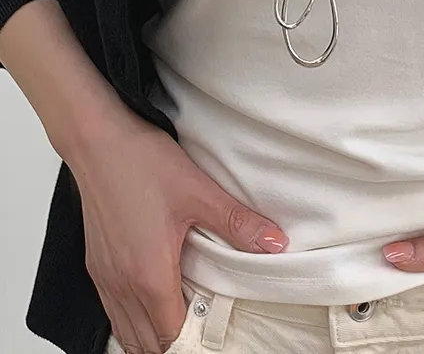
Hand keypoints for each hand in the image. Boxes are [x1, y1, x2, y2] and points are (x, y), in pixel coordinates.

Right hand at [67, 102, 287, 353]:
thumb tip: (275, 243)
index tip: (218, 336)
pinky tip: (153, 302)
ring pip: (126, 331)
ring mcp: (105, 277)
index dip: (196, 343)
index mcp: (149, 276)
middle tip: (205, 331)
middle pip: (147, 344)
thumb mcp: (198, 191)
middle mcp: (122, 285)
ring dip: (153, 337)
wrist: (97, 140)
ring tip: (184, 322)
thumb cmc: (142, 163)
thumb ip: (236, 223)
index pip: (172, 337)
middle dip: (176, 345)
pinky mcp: (97, 264)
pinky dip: (134, 320)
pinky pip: (114, 311)